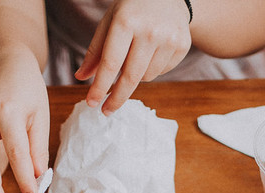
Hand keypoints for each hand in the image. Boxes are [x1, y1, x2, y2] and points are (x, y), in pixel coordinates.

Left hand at [76, 0, 190, 113]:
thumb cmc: (133, 9)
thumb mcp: (110, 21)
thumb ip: (96, 50)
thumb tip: (82, 77)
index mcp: (127, 21)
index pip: (111, 63)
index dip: (100, 86)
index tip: (92, 103)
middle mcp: (149, 31)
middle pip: (130, 77)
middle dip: (116, 97)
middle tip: (106, 110)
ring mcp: (169, 39)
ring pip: (146, 77)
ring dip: (136, 75)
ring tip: (136, 54)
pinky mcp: (182, 46)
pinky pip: (161, 72)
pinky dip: (152, 69)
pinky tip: (153, 50)